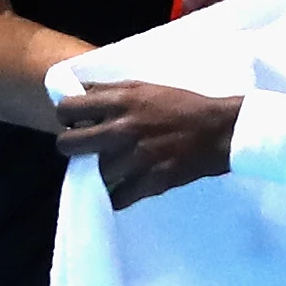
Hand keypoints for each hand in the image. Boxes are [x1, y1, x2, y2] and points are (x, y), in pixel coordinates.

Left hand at [55, 81, 241, 209]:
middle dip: (72, 146)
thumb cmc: (182, 106)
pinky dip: (116, 196)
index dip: (67, 116)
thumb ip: (108, 91)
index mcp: (120, 101)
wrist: (219, 131)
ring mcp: (134, 158)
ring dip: (97, 173)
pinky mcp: (148, 182)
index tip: (75, 121)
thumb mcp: (143, 87)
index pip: (66, 109)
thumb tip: (76, 91)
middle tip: (86, 147)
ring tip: (110, 167)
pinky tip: (123, 187)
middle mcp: (121, 129)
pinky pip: (115, 198)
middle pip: (67, 144)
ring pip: (91, 174)